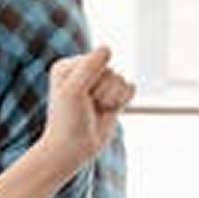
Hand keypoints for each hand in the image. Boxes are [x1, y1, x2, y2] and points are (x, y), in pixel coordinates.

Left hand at [36, 46, 132, 164]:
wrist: (73, 149)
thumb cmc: (68, 120)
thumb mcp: (73, 91)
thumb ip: (89, 67)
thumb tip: (107, 48)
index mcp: (68, 65)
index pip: (97, 60)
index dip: (92, 81)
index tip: (76, 97)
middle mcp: (83, 71)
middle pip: (111, 71)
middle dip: (103, 92)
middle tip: (87, 106)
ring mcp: (99, 84)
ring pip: (121, 80)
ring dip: (112, 98)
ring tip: (96, 110)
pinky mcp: (112, 96)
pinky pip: (130, 87)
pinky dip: (124, 100)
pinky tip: (110, 109)